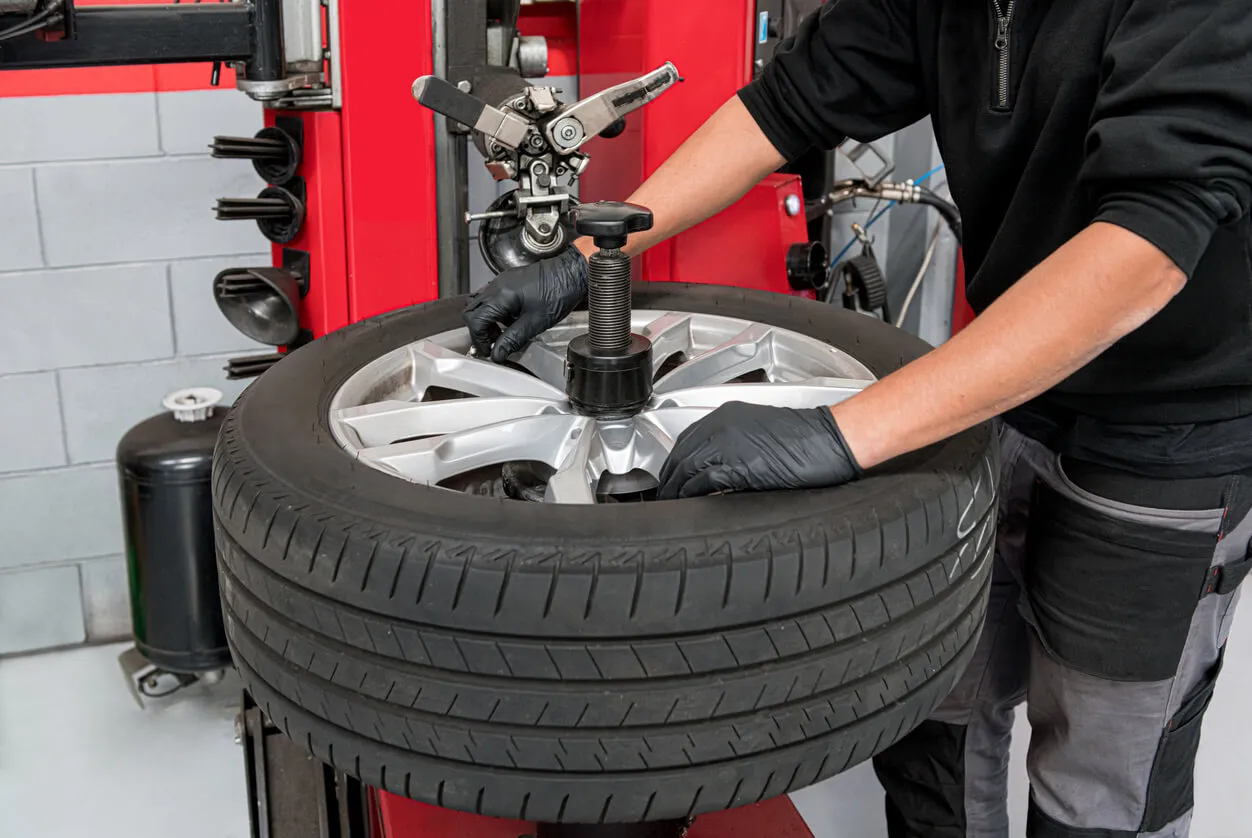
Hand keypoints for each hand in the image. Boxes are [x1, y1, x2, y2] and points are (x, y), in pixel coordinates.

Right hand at [463, 248, 587, 362]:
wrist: (572, 273)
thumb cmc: (558, 292)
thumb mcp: (534, 323)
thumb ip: (512, 339)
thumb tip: (497, 353)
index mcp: (500, 295)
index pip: (475, 321)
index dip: (479, 339)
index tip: (489, 350)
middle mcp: (497, 285)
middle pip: (472, 310)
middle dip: (480, 330)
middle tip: (493, 343)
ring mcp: (502, 281)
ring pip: (481, 303)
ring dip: (487, 321)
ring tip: (503, 333)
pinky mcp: (510, 281)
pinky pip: (493, 297)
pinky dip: (496, 312)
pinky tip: (511, 320)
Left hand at [657, 402, 862, 498]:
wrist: (832, 438)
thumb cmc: (807, 438)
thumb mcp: (759, 433)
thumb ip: (732, 445)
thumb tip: (713, 469)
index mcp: (727, 415)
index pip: (685, 440)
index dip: (673, 462)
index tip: (669, 478)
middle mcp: (722, 425)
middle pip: (679, 454)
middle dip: (668, 477)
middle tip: (664, 495)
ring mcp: (728, 443)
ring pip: (686, 467)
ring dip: (675, 488)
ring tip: (671, 504)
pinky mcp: (739, 464)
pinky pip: (703, 480)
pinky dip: (692, 493)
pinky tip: (689, 504)